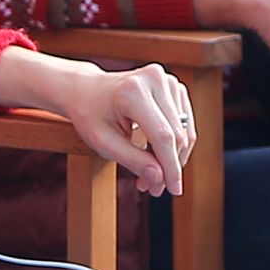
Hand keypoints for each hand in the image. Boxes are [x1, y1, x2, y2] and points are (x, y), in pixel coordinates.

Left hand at [0, 50, 193, 195]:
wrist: (85, 90)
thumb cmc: (90, 115)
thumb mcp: (102, 142)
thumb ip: (132, 161)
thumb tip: (160, 179)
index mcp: (132, 91)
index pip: (162, 136)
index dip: (170, 167)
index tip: (173, 190)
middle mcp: (154, 79)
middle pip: (176, 135)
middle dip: (168, 166)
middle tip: (152, 187)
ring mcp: (166, 80)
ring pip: (184, 131)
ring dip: (171, 157)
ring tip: (150, 173)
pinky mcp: (173, 86)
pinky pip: (183, 124)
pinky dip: (173, 144)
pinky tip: (155, 155)